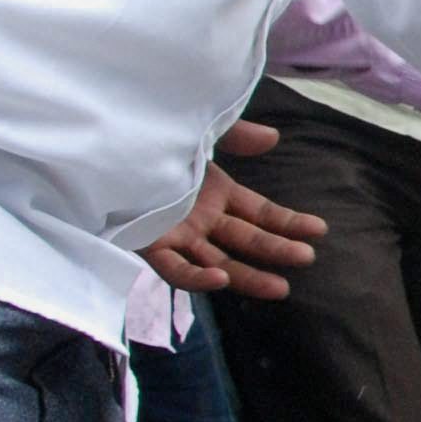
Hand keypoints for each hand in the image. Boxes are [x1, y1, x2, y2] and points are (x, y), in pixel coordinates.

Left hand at [140, 121, 324, 300]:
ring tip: (278, 288)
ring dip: (248, 276)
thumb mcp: (199, 133)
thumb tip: (274, 138)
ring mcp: (179, 235)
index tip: (318, 231)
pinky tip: (219, 279)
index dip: (288, 223)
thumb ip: (235, 136)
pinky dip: (197, 278)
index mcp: (215, 193)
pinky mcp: (151, 246)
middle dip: (276, 250)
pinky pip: (176, 269)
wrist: (102, 149)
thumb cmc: (151, 139)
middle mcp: (202, 219)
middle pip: (246, 240)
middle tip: (306, 258)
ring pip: (219, 263)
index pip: (259, 213)